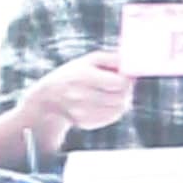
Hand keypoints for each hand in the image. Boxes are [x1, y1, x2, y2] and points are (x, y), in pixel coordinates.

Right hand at [18, 50, 137, 143]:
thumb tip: (132, 66)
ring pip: (118, 110)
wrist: (49, 98)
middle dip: (126, 91)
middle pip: (121, 98)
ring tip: (114, 93)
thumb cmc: (75, 74)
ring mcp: (83, 112)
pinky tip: (106, 103)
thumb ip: (113, 59)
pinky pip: (110, 118)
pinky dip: (113, 111)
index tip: (125, 77)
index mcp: (83, 76)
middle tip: (122, 85)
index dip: (127, 80)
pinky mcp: (85, 123)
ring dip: (122, 101)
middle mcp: (81, 96)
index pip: (119, 83)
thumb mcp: (90, 60)